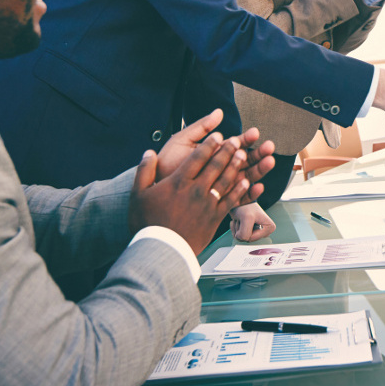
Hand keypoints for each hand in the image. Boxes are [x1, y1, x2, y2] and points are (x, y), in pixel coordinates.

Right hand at [128, 136, 251, 253]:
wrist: (161, 250)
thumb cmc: (148, 224)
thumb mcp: (138, 195)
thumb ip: (144, 171)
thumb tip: (149, 153)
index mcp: (178, 182)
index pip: (197, 157)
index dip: (209, 144)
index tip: (218, 135)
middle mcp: (196, 190)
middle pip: (215, 165)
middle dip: (227, 150)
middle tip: (236, 140)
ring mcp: (207, 204)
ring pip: (226, 180)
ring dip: (236, 166)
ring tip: (244, 154)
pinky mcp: (214, 218)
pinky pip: (231, 201)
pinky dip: (239, 190)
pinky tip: (246, 182)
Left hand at [157, 111, 274, 205]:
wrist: (155, 188)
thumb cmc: (167, 164)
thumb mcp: (183, 140)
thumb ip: (201, 127)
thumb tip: (219, 111)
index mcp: (214, 154)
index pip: (235, 145)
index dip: (247, 139)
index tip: (255, 133)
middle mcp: (220, 170)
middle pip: (245, 161)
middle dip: (259, 154)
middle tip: (269, 147)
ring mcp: (222, 186)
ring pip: (246, 178)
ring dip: (259, 170)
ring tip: (269, 162)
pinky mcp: (220, 202)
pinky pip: (239, 200)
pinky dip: (250, 194)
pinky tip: (258, 187)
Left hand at [230, 202, 276, 240]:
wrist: (239, 200)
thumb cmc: (246, 206)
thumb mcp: (247, 218)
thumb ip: (245, 233)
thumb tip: (241, 239)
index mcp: (269, 228)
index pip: (252, 238)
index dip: (245, 230)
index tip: (247, 219)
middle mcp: (264, 232)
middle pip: (247, 239)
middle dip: (241, 229)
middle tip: (243, 218)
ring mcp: (256, 232)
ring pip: (241, 238)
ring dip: (237, 228)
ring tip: (241, 218)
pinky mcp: (249, 231)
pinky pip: (238, 236)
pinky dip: (235, 228)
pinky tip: (239, 220)